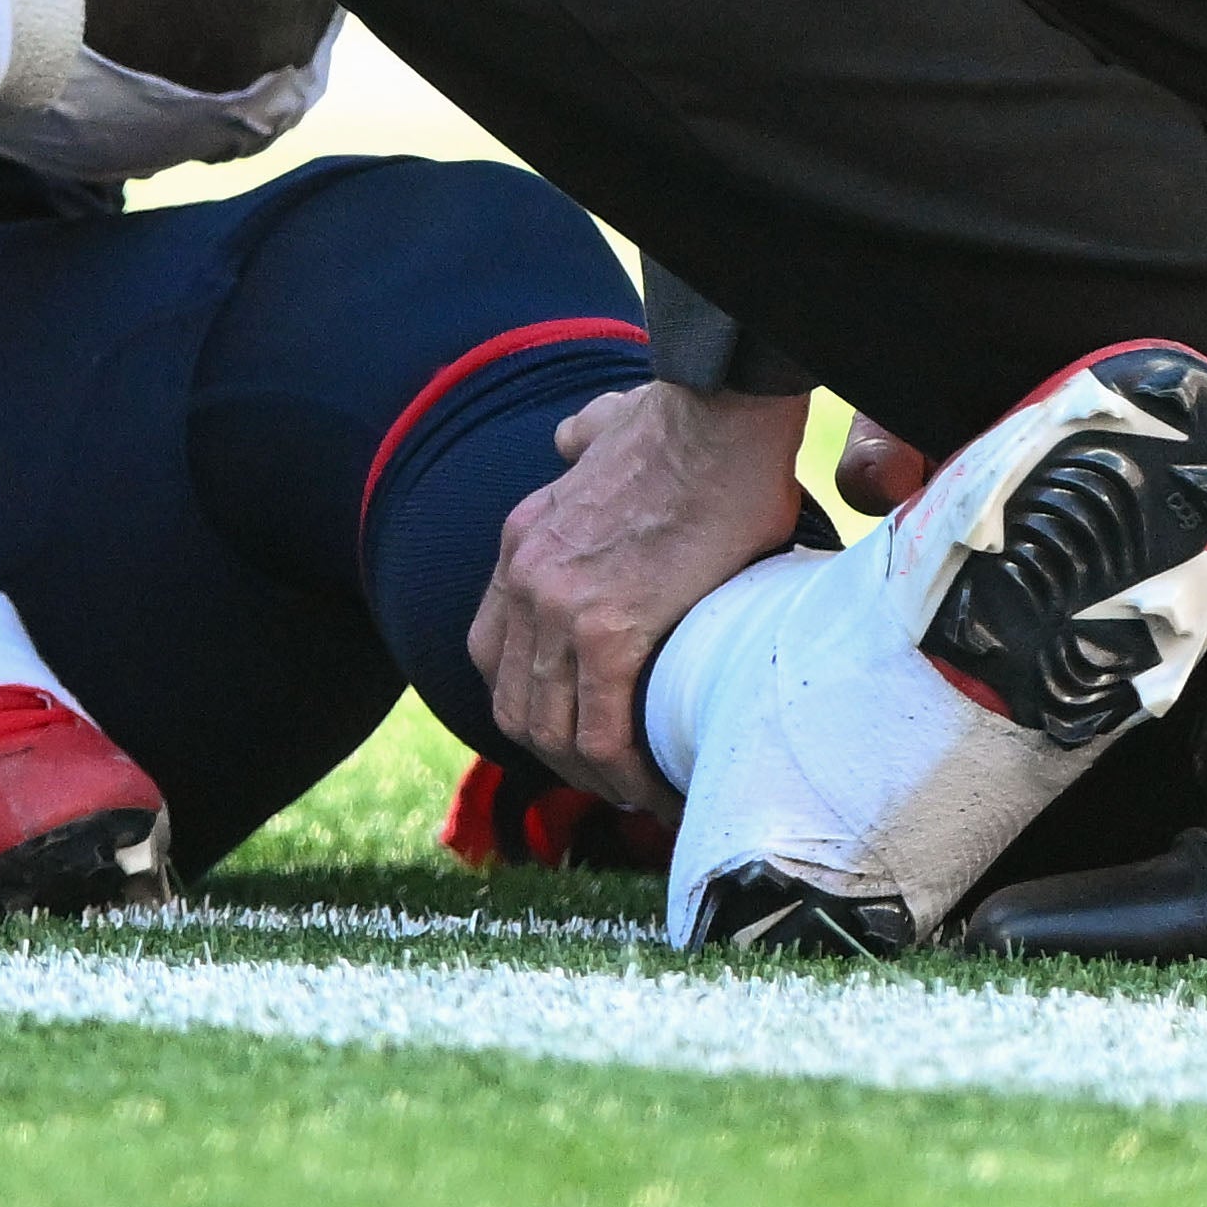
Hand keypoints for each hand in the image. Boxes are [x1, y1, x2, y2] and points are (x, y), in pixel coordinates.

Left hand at [481, 382, 815, 811]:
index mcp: (520, 540)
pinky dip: (627, 773)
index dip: (528, 702)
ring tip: (640, 791)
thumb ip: (577, 442)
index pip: (491, 652)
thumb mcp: (600, 431)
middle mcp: (523, 578)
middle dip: (557, 755)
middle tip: (611, 775)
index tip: (573, 729)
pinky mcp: (610, 629)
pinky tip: (659, 786)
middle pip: (512, 704)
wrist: (715, 415)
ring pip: (550, 730)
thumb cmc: (681, 425)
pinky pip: (603, 731)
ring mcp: (557, 607)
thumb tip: (569, 440)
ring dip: (592, 775)